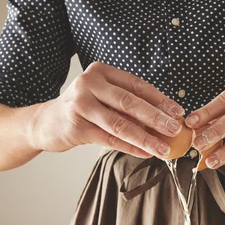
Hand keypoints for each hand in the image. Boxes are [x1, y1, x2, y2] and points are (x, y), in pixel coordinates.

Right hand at [29, 62, 184, 157]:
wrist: (46, 122)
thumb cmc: (82, 110)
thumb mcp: (103, 98)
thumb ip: (129, 105)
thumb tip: (165, 120)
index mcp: (101, 72)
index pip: (137, 85)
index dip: (160, 100)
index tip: (178, 112)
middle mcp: (89, 84)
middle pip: (130, 103)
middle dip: (156, 118)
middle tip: (175, 130)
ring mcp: (80, 105)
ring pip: (120, 124)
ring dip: (145, 138)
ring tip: (163, 148)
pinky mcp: (76, 127)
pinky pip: (109, 139)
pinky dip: (130, 147)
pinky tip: (146, 153)